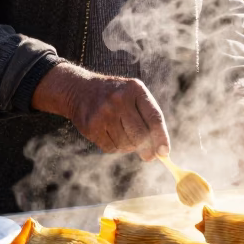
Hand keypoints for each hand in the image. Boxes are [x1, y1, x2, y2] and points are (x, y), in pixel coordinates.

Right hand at [32, 62, 169, 160]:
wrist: (79, 89)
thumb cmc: (114, 97)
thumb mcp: (133, 97)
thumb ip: (148, 120)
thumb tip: (159, 154)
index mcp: (135, 89)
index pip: (154, 118)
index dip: (161, 138)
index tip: (164, 153)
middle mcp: (120, 99)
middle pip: (141, 135)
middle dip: (145, 147)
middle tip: (147, 154)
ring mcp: (104, 112)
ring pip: (126, 144)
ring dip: (128, 147)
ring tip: (123, 135)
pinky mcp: (91, 125)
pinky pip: (111, 148)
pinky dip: (115, 147)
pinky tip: (110, 135)